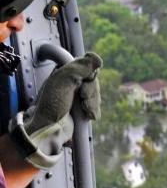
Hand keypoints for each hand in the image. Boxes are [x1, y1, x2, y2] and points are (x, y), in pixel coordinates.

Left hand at [9, 53, 101, 168]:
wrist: (48, 129)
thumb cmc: (50, 105)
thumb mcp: (62, 81)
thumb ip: (79, 68)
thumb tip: (97, 59)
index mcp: (66, 73)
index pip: (88, 67)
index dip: (90, 74)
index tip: (86, 80)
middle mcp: (72, 83)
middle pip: (94, 82)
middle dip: (91, 91)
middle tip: (82, 98)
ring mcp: (78, 97)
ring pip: (96, 95)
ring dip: (92, 103)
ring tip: (84, 110)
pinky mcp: (82, 109)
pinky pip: (96, 106)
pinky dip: (93, 111)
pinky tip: (87, 115)